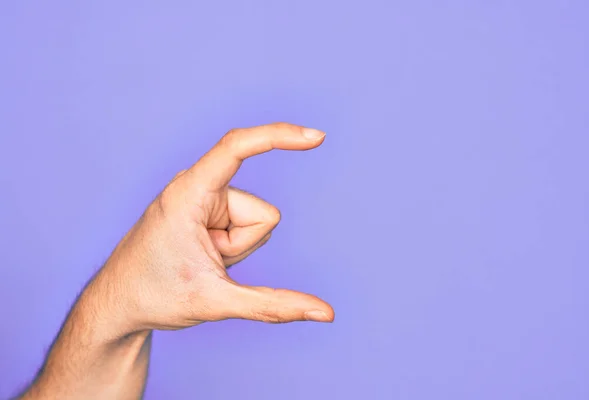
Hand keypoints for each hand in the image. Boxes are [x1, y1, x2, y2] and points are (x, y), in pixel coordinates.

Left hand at [94, 123, 333, 337]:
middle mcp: (197, 186)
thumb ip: (274, 306)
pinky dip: (232, 247)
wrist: (119, 304)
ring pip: (255, 222)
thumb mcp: (217, 301)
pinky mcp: (208, 209)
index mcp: (188, 194)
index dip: (278, 137)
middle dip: (243, 246)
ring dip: (236, 248)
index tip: (316, 138)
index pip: (237, 147)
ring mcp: (204, 198)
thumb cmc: (153, 296)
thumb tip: (326, 313)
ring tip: (200, 260)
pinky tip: (202, 256)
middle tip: (205, 262)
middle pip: (260, 214)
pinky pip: (244, 225)